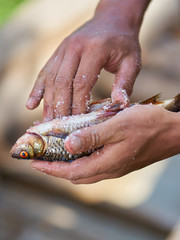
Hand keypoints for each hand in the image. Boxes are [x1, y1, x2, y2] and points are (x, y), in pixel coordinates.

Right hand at [26, 2, 141, 120]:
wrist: (112, 20)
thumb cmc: (124, 43)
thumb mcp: (132, 61)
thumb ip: (125, 83)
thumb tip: (120, 106)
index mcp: (94, 50)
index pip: (81, 83)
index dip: (78, 105)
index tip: (77, 123)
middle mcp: (74, 48)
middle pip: (62, 83)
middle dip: (60, 108)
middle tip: (59, 128)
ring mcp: (63, 49)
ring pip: (51, 80)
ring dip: (48, 103)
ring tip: (47, 123)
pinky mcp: (58, 53)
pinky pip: (44, 73)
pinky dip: (37, 90)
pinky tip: (31, 104)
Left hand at [31, 105, 179, 183]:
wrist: (173, 130)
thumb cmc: (148, 125)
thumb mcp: (118, 126)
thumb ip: (93, 136)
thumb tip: (68, 145)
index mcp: (107, 163)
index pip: (70, 171)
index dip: (50, 168)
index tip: (34, 162)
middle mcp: (109, 168)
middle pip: (75, 173)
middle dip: (56, 165)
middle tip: (43, 154)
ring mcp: (115, 164)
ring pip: (84, 167)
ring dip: (68, 159)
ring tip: (56, 147)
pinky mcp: (119, 158)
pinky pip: (94, 160)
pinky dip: (82, 154)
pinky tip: (80, 141)